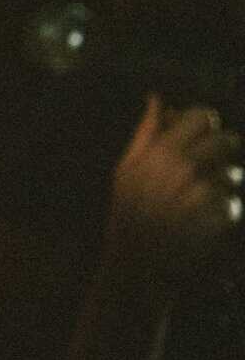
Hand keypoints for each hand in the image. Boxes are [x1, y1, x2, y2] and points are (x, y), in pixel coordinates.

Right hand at [103, 96, 242, 285]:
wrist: (137, 260)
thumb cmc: (128, 212)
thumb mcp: (126, 168)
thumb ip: (145, 132)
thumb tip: (156, 99)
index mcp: (162, 151)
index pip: (203, 117)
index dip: (207, 124)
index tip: (202, 136)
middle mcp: (186, 167)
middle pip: (228, 141)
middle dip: (225, 152)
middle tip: (212, 166)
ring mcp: (205, 192)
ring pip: (235, 173)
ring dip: (226, 183)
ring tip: (204, 198)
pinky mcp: (221, 216)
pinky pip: (235, 202)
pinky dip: (226, 210)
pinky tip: (207, 219)